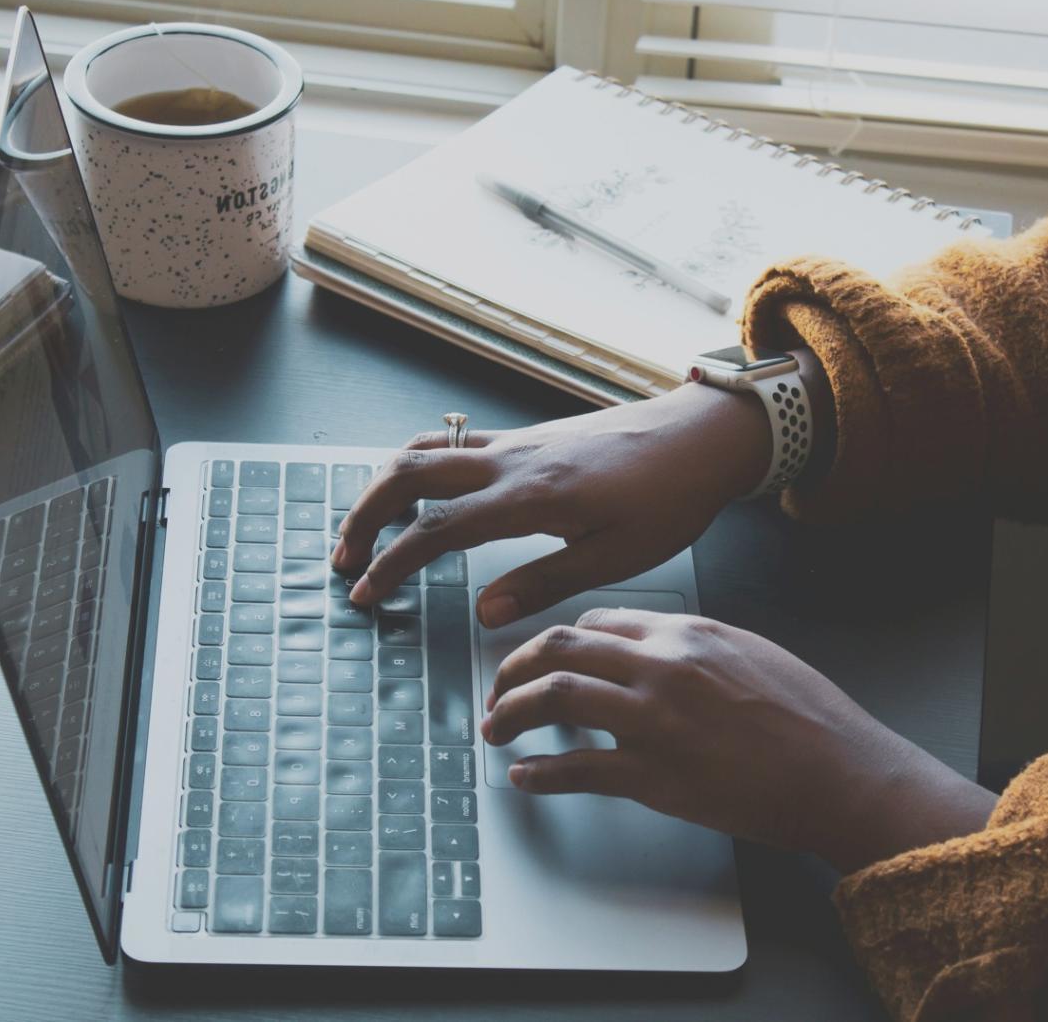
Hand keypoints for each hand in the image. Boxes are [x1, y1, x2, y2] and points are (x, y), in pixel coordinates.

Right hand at [331, 381, 772, 626]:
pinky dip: (420, 466)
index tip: (366, 592)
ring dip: (385, 484)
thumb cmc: (670, 497)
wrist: (701, 437)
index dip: (392, 562)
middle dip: (365, 513)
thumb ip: (544, 583)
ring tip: (370, 526)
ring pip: (427, 448)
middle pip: (408, 472)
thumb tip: (484, 611)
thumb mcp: (616, 559)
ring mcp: (518, 443)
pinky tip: (423, 495)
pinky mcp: (530, 438)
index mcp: (530, 496)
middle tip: (346, 557)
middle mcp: (513, 460)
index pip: (436, 528)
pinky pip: (455, 444)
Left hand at [482, 609, 995, 873]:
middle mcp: (663, 666)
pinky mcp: (654, 777)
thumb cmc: (811, 719)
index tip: (544, 659)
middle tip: (500, 689)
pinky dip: (539, 774)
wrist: (842, 773)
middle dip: (515, 668)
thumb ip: (696, 647)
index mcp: (687, 632)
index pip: (597, 619)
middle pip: (561, 647)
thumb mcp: (753, 653)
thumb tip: (656, 653)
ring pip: (555, 697)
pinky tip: (525, 778)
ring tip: (496, 729)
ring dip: (511, 712)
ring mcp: (655, 721)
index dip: (560, 640)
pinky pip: (576, 768)